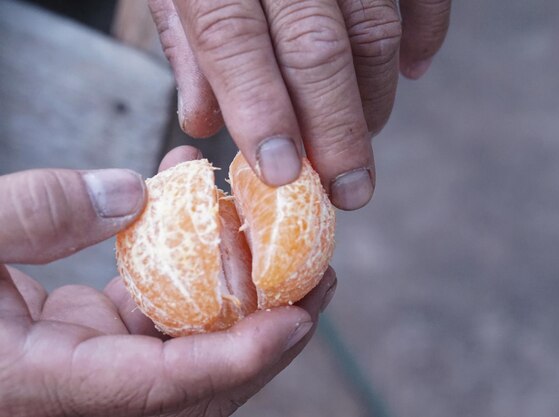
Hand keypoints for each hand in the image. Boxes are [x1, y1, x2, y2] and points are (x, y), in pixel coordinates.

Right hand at [0, 146, 336, 416]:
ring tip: (283, 248)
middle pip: (198, 382)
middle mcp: (78, 393)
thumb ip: (32, 213)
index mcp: (41, 385)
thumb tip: (133, 194)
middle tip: (319, 279)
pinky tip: (206, 223)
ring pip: (189, 350)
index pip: (160, 387)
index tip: (298, 317)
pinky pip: (162, 318)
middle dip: (268, 336)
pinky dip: (194, 277)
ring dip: (241, 302)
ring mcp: (91, 368)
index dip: (237, 358)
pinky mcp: (94, 340)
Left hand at [149, 0, 450, 209]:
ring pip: (373, 28)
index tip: (285, 176)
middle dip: (337, 129)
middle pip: (317, 46)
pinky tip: (410, 71)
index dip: (263, 112)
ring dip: (374, 97)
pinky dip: (424, 32)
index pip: (234, 41)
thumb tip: (206, 122)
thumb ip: (188, 45)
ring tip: (362, 142)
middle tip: (350, 191)